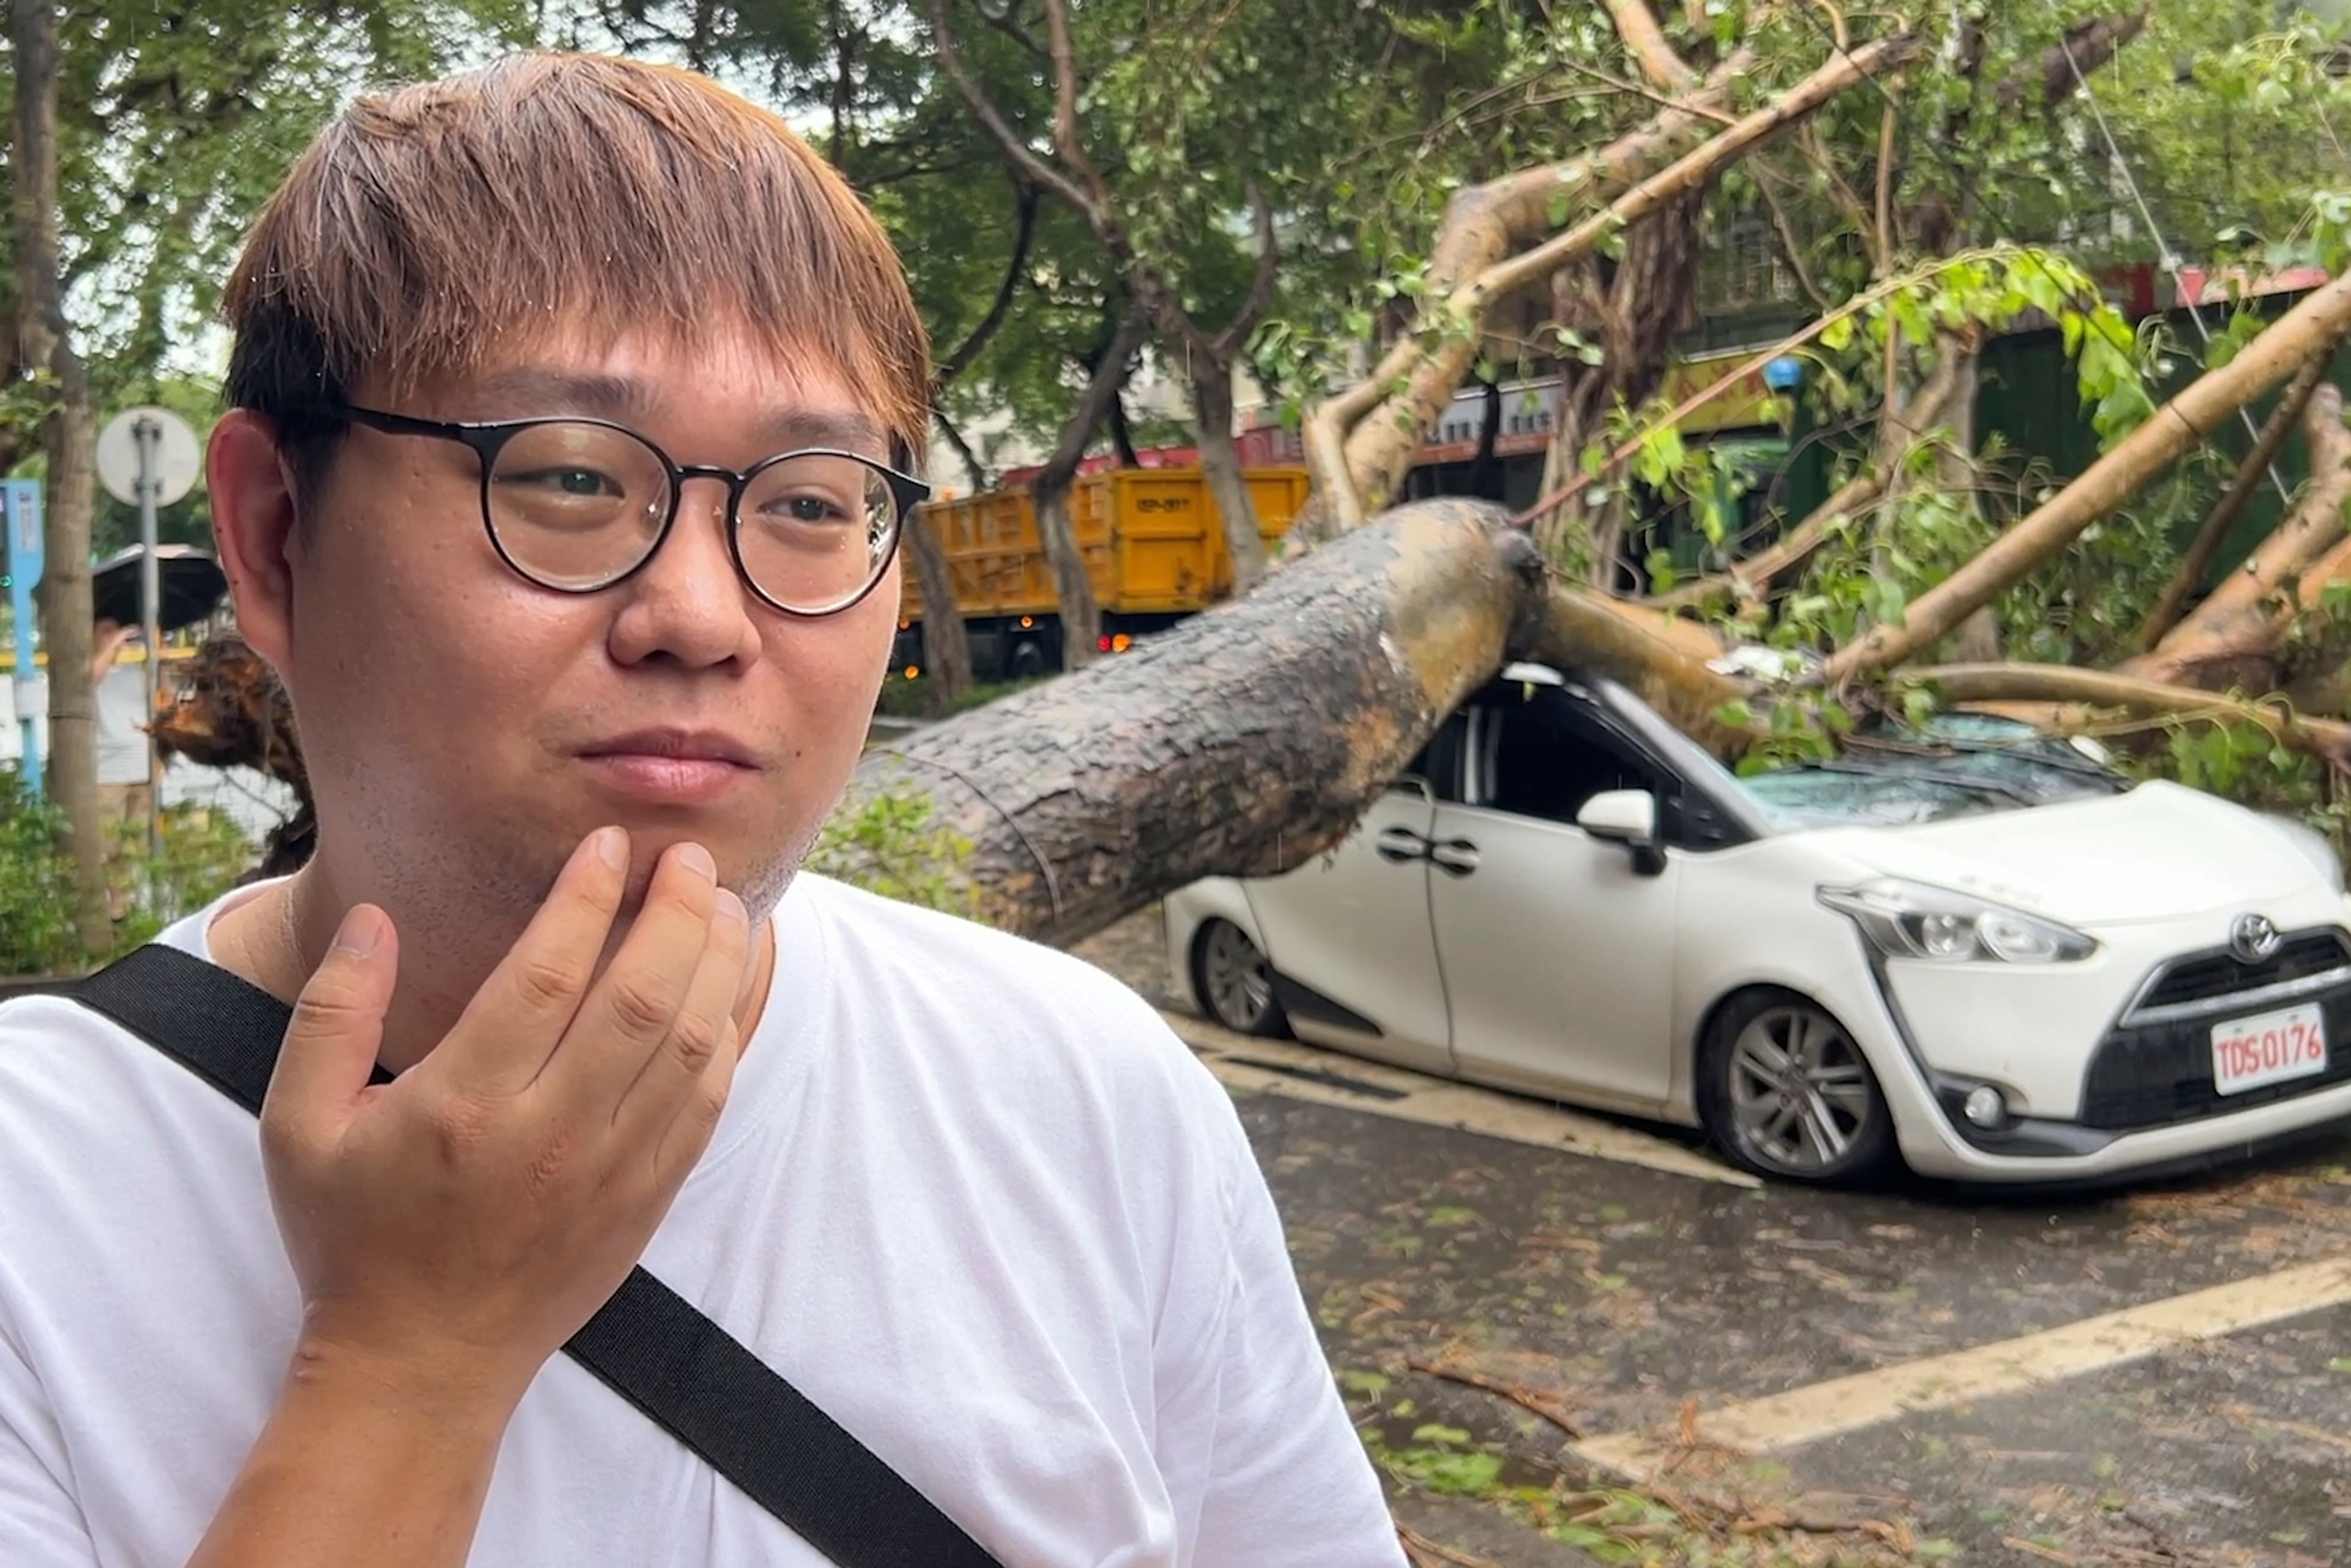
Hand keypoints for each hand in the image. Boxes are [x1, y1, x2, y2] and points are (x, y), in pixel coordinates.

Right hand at [259, 828, 748, 1407]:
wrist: (421, 1363)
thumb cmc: (353, 1238)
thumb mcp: (300, 1127)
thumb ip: (332, 1015)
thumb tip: (373, 919)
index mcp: (466, 1103)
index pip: (550, 973)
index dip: (588, 895)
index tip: (609, 843)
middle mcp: (551, 1132)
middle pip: (644, 997)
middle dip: (679, 912)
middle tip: (690, 856)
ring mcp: (612, 1168)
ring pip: (694, 1045)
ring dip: (720, 964)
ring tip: (727, 903)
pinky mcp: (649, 1197)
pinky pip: (710, 1102)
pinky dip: (731, 1036)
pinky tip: (732, 988)